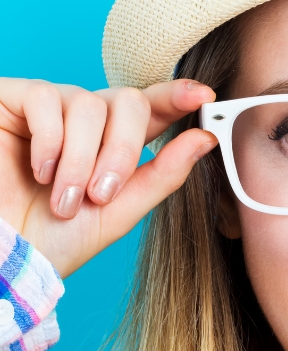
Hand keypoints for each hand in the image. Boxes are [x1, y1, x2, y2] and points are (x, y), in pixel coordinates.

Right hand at [0, 78, 217, 276]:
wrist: (7, 254)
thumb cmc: (56, 237)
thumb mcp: (121, 210)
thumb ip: (164, 174)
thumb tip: (205, 138)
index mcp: (117, 142)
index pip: (154, 109)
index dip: (178, 97)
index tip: (204, 96)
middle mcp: (88, 120)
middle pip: (129, 102)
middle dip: (123, 150)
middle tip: (103, 194)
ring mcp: (52, 108)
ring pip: (90, 104)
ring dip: (82, 159)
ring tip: (65, 199)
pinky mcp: (13, 100)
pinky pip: (46, 98)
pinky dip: (50, 141)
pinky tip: (40, 171)